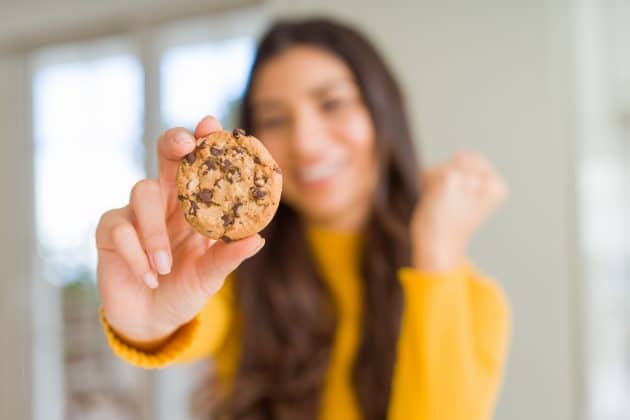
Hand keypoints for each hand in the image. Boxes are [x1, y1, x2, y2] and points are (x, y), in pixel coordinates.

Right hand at [95, 116, 264, 347]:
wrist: (152, 319)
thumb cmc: (185, 288)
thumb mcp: (210, 275)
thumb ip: (228, 256)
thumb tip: (258, 238)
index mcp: (194, 204)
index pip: (199, 163)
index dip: (204, 140)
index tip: (212, 124)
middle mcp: (166, 200)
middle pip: (164, 154)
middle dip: (173, 142)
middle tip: (185, 144)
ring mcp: (135, 212)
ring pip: (142, 192)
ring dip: (155, 230)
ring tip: (165, 265)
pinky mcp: (110, 232)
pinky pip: (120, 229)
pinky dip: (136, 254)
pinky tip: (150, 277)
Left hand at [410, 151, 507, 271]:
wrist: (438, 246)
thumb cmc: (454, 221)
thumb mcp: (468, 193)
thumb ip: (467, 167)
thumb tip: (461, 152)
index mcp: (499, 186)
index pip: (475, 161)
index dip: (463, 178)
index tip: (462, 201)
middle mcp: (489, 180)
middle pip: (460, 160)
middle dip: (450, 177)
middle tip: (451, 203)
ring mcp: (469, 177)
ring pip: (444, 165)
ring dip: (437, 181)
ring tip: (443, 203)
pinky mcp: (449, 178)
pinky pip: (431, 170)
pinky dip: (426, 183)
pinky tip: (433, 201)